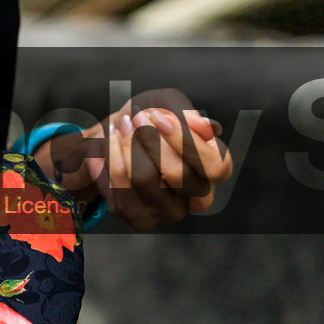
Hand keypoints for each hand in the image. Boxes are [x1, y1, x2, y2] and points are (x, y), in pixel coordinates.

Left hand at [32, 88, 232, 231]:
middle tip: (135, 118)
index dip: (186, 141)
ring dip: (127, 146)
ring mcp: (170, 212)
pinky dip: (110, 159)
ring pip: (145, 180)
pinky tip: (108, 144)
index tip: (158, 117)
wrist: (114, 136)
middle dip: (150, 140)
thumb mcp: (167, 103)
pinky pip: (120, 189)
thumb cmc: (148, 118)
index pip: (215, 166)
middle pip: (178, 175)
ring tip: (120, 126)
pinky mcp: (141, 220)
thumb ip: (187, 113)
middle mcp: (198, 198)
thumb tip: (208, 128)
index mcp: (214, 170)